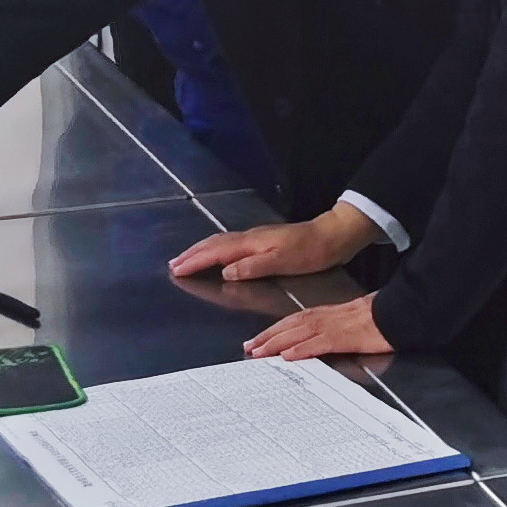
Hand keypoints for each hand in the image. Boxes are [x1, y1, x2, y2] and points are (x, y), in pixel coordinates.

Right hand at [168, 203, 375, 284]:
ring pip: (221, 242)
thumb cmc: (311, 252)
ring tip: (187, 260)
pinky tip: (218, 256)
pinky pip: (231, 244)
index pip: (216, 252)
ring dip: (202, 251)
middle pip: (214, 244)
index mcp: (252, 243)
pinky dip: (216, 250)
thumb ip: (254, 267)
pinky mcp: (264, 240)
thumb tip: (225, 271)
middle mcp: (251, 237)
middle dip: (192, 254)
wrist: (333, 235)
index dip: (195, 261)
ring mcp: (257, 237)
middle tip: (173, 265)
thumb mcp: (284, 262)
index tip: (176, 269)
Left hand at [246, 294, 391, 361]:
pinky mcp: (346, 338)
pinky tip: (288, 355)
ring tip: (258, 352)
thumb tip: (322, 337)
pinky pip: (319, 343)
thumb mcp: (356, 319)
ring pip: (299, 333)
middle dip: (268, 336)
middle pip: (291, 325)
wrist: (402, 312)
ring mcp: (336, 327)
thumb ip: (337, 326)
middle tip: (248, 347)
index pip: (296, 320)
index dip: (275, 329)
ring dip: (276, 342)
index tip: (258, 339)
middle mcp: (328, 318)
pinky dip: (302, 348)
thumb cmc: (383, 316)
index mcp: (330, 314)